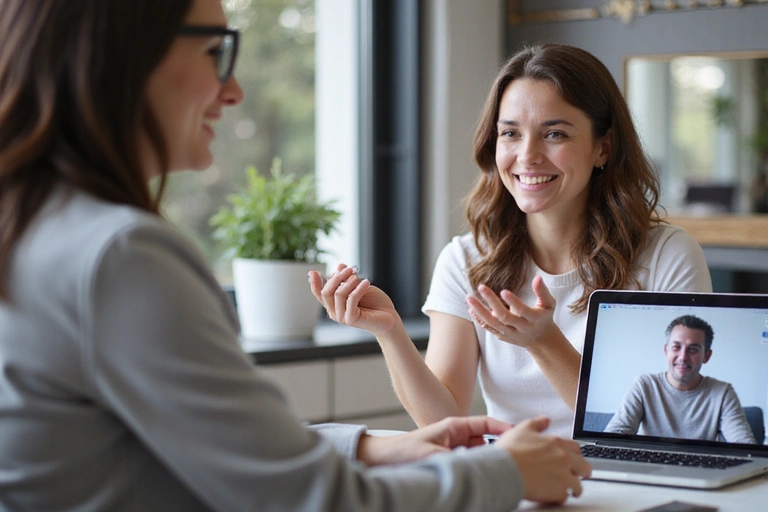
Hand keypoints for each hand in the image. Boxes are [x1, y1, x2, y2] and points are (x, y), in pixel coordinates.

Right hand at [308, 263, 398, 335]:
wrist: (390, 318)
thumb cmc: (374, 303)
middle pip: (326, 291)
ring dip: (350, 281)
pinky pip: (351, 299)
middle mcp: (334, 312)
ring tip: (360, 277)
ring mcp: (342, 317)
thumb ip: (348, 279)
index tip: (313, 271)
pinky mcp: (351, 319)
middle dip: (337, 277)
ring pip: (338, 293)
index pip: (319, 294)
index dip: (314, 283)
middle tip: (351, 269)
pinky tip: (367, 282)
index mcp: (334, 304)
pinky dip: (359, 288)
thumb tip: (339, 266)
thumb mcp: (359, 286)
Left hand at [356, 416, 513, 465]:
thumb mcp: (431, 454)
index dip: (504, 428)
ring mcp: (455, 448)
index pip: (485, 424)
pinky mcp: (451, 460)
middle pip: (487, 440)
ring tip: (502, 468)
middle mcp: (457, 436)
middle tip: (516, 457)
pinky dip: (478, 468)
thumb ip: (455, 459)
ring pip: (480, 453)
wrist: (386, 458)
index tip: (520, 433)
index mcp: (454, 426)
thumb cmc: (404, 450)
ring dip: (489, 459)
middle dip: (501, 447)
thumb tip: (475, 465)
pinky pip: (471, 463)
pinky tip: (485, 476)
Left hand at [466, 275, 557, 348]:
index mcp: (534, 319)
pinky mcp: (502, 336)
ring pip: (493, 324)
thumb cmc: (544, 317)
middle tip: (481, 287)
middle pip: (504, 317)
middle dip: (492, 302)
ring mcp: (510, 333)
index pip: (523, 311)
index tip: (503, 291)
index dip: (513, 302)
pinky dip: (479, 319)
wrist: (540, 340)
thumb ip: (543, 291)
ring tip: (469, 298)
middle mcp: (521, 328)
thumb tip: (537, 278)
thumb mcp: (549, 304)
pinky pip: (489, 328)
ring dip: (480, 311)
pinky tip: (471, 309)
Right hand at [494, 416, 591, 503]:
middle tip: (573, 475)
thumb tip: (545, 420)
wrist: (504, 469)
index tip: (571, 459)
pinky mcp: (559, 492)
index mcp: (556, 443)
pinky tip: (552, 495)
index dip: (574, 455)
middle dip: (580, 472)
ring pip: (578, 485)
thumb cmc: (511, 451)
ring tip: (565, 489)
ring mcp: (564, 476)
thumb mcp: (523, 429)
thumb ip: (537, 423)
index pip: (576, 448)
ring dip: (572, 487)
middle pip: (584, 467)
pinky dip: (559, 497)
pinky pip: (565, 497)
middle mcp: (564, 458)